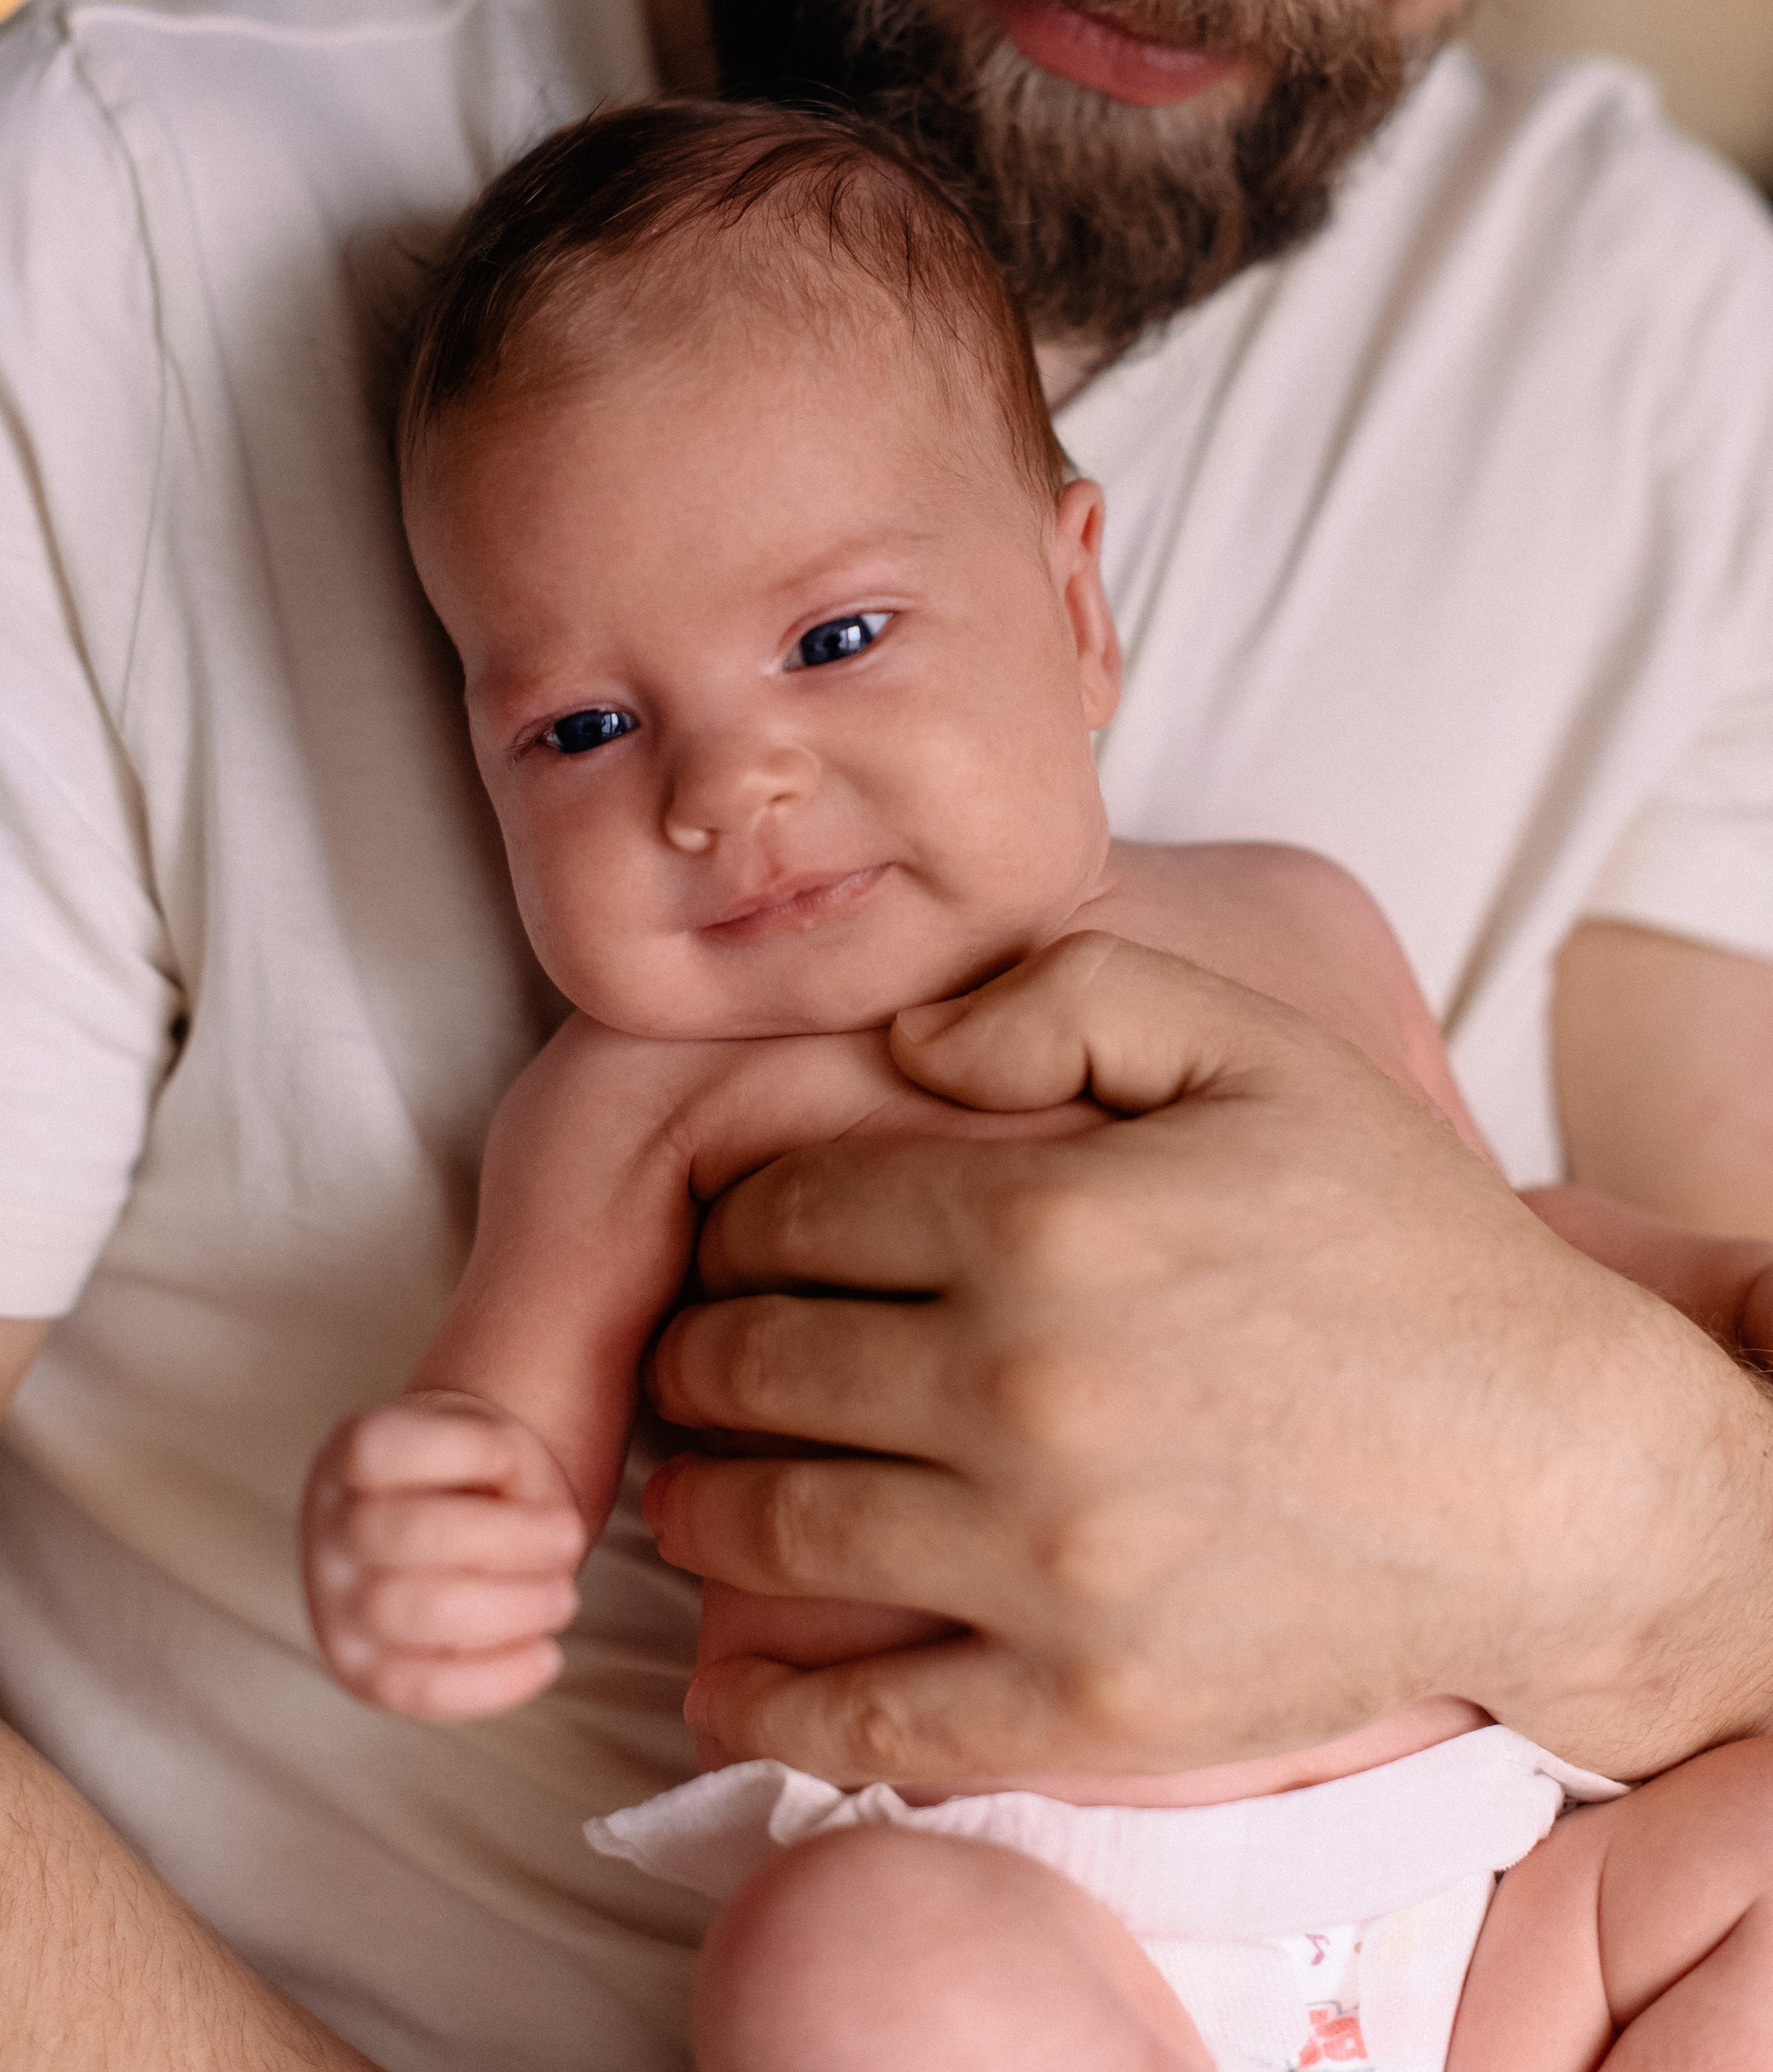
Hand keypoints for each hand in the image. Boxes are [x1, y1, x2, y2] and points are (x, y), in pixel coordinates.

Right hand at [301, 1391, 589, 1717]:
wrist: (426, 1534)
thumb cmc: (468, 1479)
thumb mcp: (488, 1444)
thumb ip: (512, 1473)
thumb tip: (545, 1538)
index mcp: (348, 1457)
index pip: (377, 1448)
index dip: (460, 1448)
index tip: (514, 1457)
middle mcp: (330, 1531)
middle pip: (410, 1534)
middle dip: (509, 1539)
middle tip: (571, 1540)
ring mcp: (336, 1606)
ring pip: (413, 1613)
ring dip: (508, 1607)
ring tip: (563, 1597)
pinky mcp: (361, 1671)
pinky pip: (418, 1689)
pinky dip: (492, 1679)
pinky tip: (547, 1656)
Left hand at [645, 935, 1772, 1787]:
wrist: (1554, 1476)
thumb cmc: (1403, 1249)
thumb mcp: (1261, 1053)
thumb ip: (1069, 998)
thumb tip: (903, 1036)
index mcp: (1047, 1223)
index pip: (784, 1215)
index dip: (734, 1221)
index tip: (740, 1243)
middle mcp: (1025, 1392)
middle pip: (752, 1368)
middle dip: (697, 1355)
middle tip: (701, 1361)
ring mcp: (1052, 1565)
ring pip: (770, 1532)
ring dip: (699, 1507)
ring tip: (699, 1489)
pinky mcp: (1090, 1704)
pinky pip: (865, 1718)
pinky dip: (758, 1700)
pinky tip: (722, 1671)